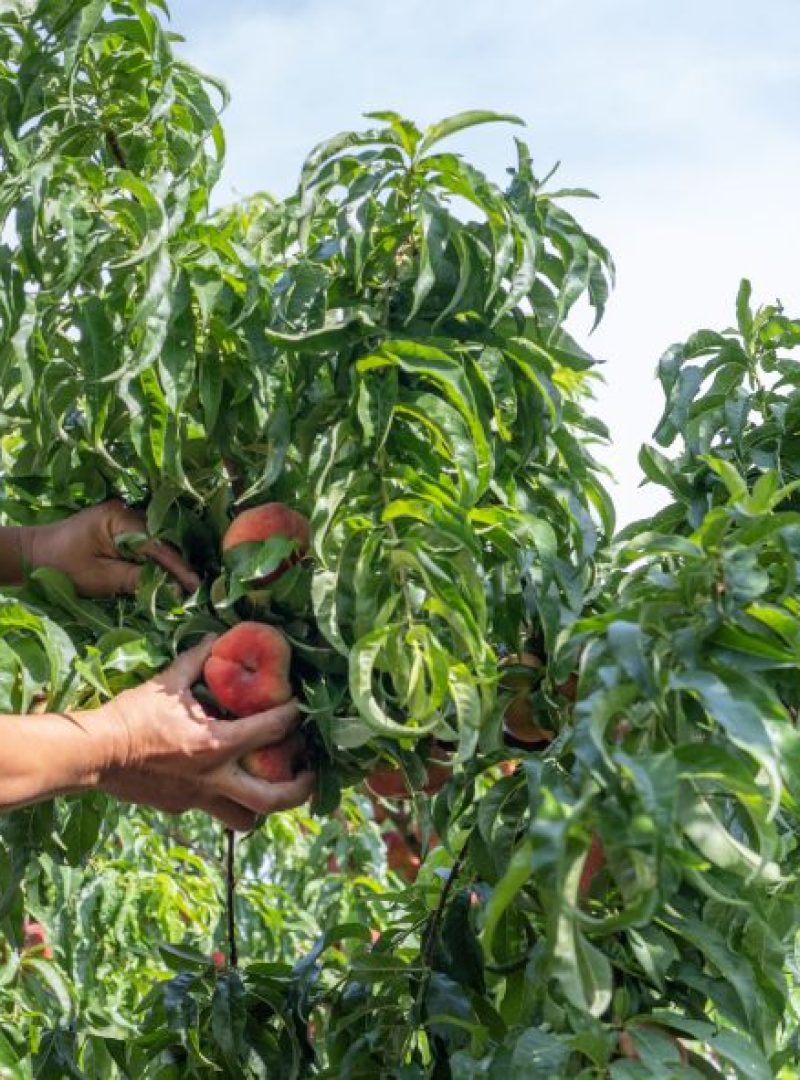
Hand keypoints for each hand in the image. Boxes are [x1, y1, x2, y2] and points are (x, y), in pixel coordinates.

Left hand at [24, 500, 199, 597]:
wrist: (34, 555)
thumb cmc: (61, 567)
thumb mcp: (99, 578)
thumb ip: (136, 580)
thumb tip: (173, 589)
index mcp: (118, 518)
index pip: (156, 543)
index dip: (177, 566)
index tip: (196, 585)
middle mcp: (125, 511)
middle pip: (161, 539)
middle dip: (178, 563)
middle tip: (197, 588)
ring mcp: (124, 517)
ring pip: (156, 540)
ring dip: (169, 562)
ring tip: (188, 583)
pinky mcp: (122, 527)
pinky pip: (146, 542)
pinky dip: (157, 558)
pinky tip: (169, 574)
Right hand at [98, 637, 314, 829]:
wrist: (94, 754)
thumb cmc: (132, 714)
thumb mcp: (168, 682)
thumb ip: (198, 660)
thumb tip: (217, 638)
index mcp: (216, 743)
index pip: (272, 730)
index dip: (292, 716)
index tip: (299, 708)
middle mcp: (214, 778)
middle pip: (273, 798)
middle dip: (300, 788)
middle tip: (311, 772)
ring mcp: (198, 798)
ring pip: (245, 820)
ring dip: (264, 807)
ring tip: (273, 787)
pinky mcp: (182, 807)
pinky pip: (214, 808)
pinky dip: (226, 798)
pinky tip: (225, 779)